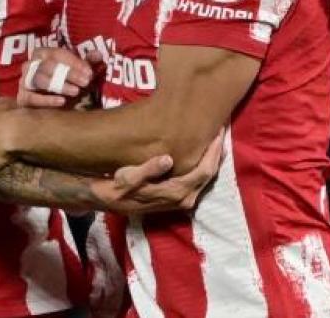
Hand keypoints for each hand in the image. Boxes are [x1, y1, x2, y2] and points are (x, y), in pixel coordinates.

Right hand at [18, 47, 98, 108]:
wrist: (49, 100)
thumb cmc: (65, 80)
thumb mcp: (76, 70)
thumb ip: (87, 62)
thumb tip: (98, 55)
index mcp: (42, 53)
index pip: (57, 54)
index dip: (74, 62)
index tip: (89, 71)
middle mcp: (30, 65)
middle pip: (48, 66)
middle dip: (69, 74)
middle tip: (86, 82)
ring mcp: (24, 81)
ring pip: (39, 80)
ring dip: (59, 85)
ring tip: (76, 91)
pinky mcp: (22, 97)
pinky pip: (31, 97)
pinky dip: (46, 100)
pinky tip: (62, 101)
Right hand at [92, 130, 224, 213]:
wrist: (109, 202)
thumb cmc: (116, 186)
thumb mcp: (126, 177)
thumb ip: (147, 170)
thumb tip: (167, 160)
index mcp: (175, 192)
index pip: (204, 170)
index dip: (213, 150)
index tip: (218, 130)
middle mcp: (183, 199)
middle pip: (210, 173)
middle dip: (217, 151)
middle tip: (220, 128)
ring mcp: (183, 200)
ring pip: (207, 177)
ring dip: (212, 157)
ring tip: (215, 136)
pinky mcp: (179, 198)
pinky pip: (200, 180)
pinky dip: (205, 164)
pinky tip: (203, 150)